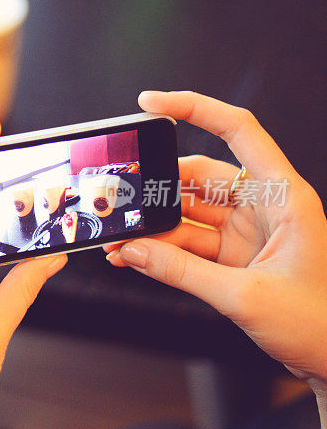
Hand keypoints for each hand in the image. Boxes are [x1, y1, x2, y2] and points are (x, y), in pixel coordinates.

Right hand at [104, 91, 326, 389]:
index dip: (195, 108)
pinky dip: (161, 249)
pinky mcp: (234, 256)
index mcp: (283, 197)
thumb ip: (182, 272)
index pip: (238, 130)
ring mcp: (247, 231)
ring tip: (120, 238)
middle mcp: (264, 206)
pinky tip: (134, 256)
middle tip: (120, 198)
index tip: (151, 104)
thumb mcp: (245, 296)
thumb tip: (133, 250)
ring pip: (188, 212)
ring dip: (153, 226)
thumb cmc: (317, 324)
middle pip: (199, 176)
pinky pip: (188, 242)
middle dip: (156, 188)